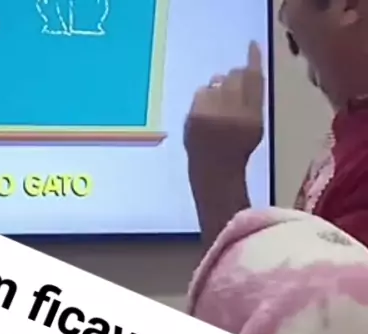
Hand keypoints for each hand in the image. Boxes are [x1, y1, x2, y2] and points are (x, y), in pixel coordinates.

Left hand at [184, 41, 264, 167]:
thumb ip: (253, 96)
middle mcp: (232, 114)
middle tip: (232, 94)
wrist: (214, 171)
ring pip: (216, 82)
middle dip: (234, 79)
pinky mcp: (194, 118)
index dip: (252, 59)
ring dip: (218, 88)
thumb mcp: (255, 124)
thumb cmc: (238, 148)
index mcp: (252, 117)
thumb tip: (245, 66)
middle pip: (234, 76)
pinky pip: (201, 92)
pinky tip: (207, 113)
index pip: (253, 78)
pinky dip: (205, 98)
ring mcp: (211, 116)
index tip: (252, 46)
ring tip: (219, 108)